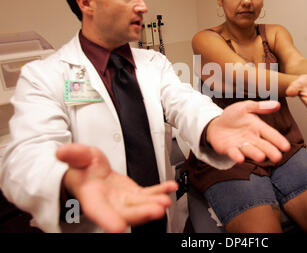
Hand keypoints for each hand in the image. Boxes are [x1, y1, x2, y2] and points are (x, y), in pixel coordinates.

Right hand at [56, 143, 177, 232]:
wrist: (90, 173)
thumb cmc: (81, 168)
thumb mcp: (77, 156)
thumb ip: (73, 154)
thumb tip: (61, 152)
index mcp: (91, 197)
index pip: (99, 211)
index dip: (108, 219)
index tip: (118, 228)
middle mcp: (109, 204)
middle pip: (126, 212)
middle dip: (141, 213)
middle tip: (156, 210)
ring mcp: (123, 201)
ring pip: (140, 206)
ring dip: (153, 204)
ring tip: (166, 200)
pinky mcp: (135, 195)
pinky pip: (149, 194)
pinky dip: (161, 191)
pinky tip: (171, 187)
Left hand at [206, 101, 290, 163]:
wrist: (215, 125)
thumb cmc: (233, 116)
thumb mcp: (244, 107)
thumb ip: (259, 107)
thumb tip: (277, 104)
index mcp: (258, 127)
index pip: (271, 134)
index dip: (278, 140)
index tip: (286, 147)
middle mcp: (252, 138)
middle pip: (263, 145)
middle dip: (270, 151)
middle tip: (277, 157)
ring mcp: (241, 145)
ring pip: (250, 150)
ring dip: (255, 154)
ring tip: (261, 157)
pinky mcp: (230, 150)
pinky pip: (234, 153)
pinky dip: (237, 156)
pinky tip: (240, 158)